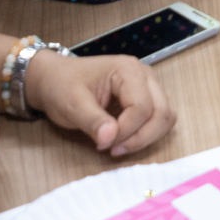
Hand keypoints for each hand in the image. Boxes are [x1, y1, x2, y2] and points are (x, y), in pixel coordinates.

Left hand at [25, 51, 175, 157]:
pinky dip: (146, 134)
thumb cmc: (61, 86)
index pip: (142, 107)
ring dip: (147, 137)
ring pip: (165, 117)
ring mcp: (148, 85)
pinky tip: (124, 140)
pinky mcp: (146, 97)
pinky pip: (158, 119)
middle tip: (114, 149)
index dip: (126, 131)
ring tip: (118, 146)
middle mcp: (144, 75)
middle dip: (141, 137)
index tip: (102, 144)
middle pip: (162, 112)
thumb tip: (110, 139)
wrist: (54, 78)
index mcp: (127, 70)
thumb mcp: (71, 104)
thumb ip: (92, 121)